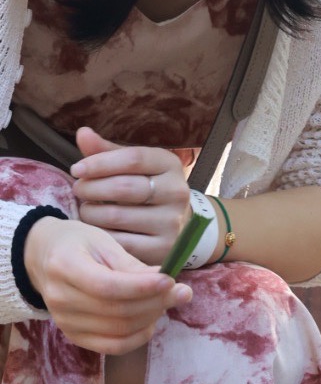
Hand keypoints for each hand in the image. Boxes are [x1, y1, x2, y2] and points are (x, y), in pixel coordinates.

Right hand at [24, 216, 191, 354]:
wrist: (44, 257)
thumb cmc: (79, 245)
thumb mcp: (103, 243)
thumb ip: (133, 266)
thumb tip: (169, 285)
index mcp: (64, 266)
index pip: (108, 287)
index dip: (143, 287)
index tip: (170, 281)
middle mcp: (59, 298)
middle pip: (117, 312)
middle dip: (156, 303)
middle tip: (180, 292)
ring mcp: (65, 322)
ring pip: (120, 330)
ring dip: (151, 318)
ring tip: (165, 302)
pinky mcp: (74, 337)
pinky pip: (114, 346)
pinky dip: (139, 337)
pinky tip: (151, 321)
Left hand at [70, 128, 196, 269]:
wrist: (181, 225)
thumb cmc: (149, 189)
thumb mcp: (134, 167)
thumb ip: (107, 152)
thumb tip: (83, 134)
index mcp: (169, 165)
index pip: (132, 159)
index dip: (99, 163)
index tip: (77, 169)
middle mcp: (176, 193)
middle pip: (123, 187)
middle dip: (91, 188)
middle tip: (78, 190)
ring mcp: (172, 223)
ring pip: (117, 216)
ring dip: (91, 213)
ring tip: (86, 210)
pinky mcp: (164, 249)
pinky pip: (121, 242)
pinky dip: (102, 235)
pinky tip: (96, 230)